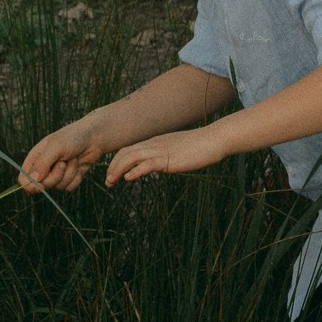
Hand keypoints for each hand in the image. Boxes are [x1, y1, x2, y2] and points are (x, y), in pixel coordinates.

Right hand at [18, 122, 102, 193]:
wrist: (94, 137)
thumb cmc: (72, 137)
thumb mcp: (55, 147)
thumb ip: (42, 163)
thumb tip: (33, 180)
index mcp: (36, 158)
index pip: (24, 179)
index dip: (30, 184)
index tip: (40, 184)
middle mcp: (44, 168)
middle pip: (42, 186)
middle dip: (55, 176)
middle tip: (62, 162)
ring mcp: (57, 174)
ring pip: (58, 187)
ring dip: (69, 173)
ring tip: (72, 158)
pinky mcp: (70, 179)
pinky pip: (69, 188)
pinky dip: (76, 177)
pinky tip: (79, 165)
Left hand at [105, 128, 226, 186]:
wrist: (213, 139)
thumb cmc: (199, 146)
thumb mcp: (176, 151)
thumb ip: (164, 158)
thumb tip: (157, 166)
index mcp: (155, 142)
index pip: (129, 150)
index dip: (117, 162)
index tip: (112, 174)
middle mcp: (154, 144)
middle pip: (125, 153)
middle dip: (112, 167)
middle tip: (107, 182)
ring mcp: (161, 151)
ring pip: (131, 157)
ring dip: (118, 170)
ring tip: (111, 182)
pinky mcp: (169, 159)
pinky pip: (147, 164)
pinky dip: (135, 171)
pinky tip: (128, 178)